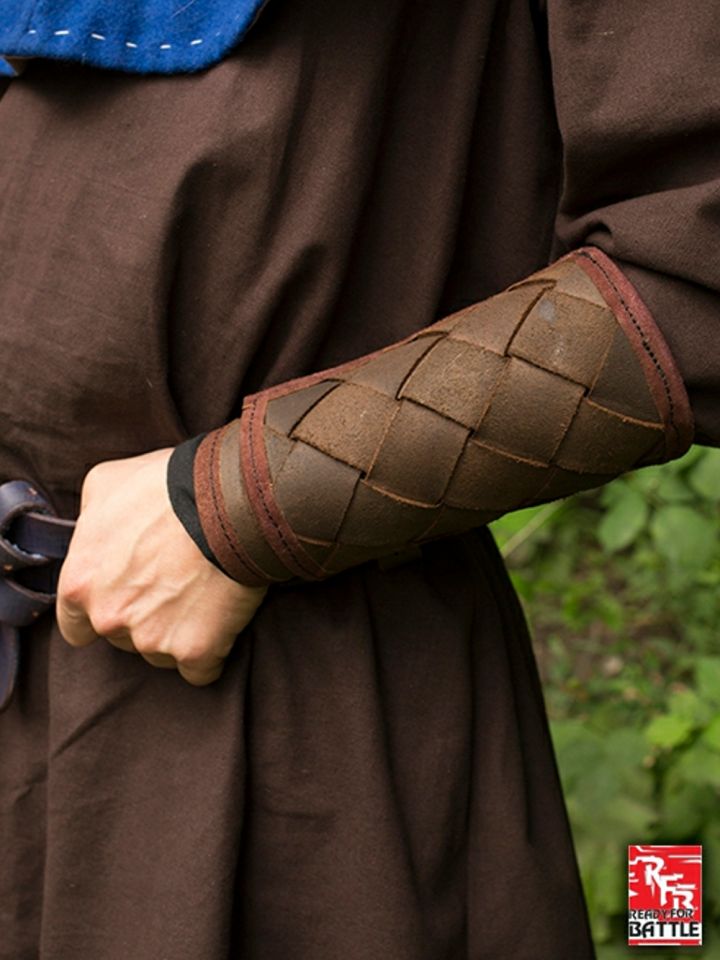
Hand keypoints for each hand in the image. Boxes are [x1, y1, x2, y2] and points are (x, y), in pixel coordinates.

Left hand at [57, 448, 266, 684]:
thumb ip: (90, 518)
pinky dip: (211, 652)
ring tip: (202, 596)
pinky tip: (222, 623)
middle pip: (121, 639)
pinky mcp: (196, 651)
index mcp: (80, 583)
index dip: (101, 611)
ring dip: (177, 634)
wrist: (228, 502)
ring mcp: (152, 639)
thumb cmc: (167, 485)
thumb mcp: (106, 482)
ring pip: (159, 654)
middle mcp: (108, 618)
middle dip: (142, 618)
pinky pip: (200, 670)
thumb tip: (92, 528)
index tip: (125, 598)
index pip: (75, 626)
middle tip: (173, 584)